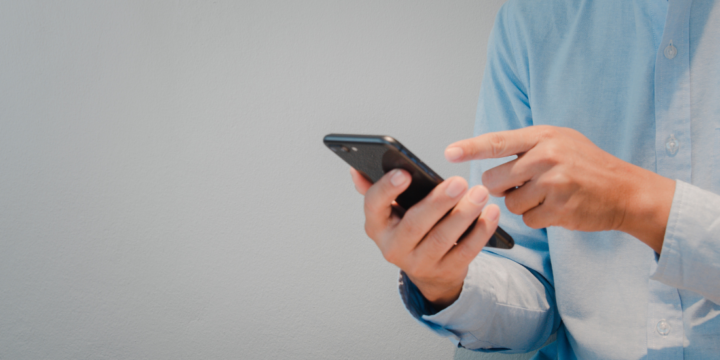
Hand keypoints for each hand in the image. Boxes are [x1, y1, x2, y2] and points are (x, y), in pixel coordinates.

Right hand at [350, 167, 499, 307]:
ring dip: (464, 214)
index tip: (404, 173)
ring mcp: (419, 263)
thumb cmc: (408, 228)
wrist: (428, 270)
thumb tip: (356, 170)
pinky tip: (490, 213)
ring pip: (442, 238)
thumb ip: (376, 189)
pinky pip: (465, 251)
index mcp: (376, 225)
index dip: (387, 190)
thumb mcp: (389, 212)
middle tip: (459, 181)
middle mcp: (393, 247)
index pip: (374, 206)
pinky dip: (480, 231)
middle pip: (415, 224)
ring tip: (480, 193)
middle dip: (438, 202)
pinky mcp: (445, 271)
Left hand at [444, 125, 674, 252]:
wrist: (625, 191)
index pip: (497, 142)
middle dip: (501, 187)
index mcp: (543, 136)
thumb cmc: (585, 165)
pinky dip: (537, 218)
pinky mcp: (560, 209)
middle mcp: (547, 157)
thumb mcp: (559, 142)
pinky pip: (527, 219)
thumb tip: (485, 161)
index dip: (470, 147)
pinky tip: (556, 208)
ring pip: (509, 202)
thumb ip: (525, 147)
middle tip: (522, 184)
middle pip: (494, 179)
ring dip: (522, 204)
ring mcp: (554, 183)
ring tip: (547, 194)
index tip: (448, 152)